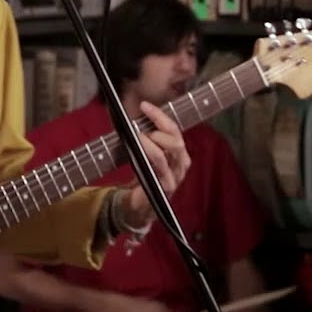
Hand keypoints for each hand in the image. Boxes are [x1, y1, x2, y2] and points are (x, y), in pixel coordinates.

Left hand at [121, 101, 192, 228]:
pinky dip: (151, 154)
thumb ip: (143, 138)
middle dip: (160, 126)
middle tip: (141, 123)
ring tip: (139, 136)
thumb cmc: (142, 176)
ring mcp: (175, 176)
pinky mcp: (167, 187)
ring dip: (154, 140)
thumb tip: (130, 118)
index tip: (144, 105)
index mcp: (177, 153)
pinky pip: (162, 168)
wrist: (139, 205)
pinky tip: (140, 149)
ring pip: (172, 151)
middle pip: (177, 139)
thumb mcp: (144, 154)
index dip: (160, 116)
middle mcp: (180, 164)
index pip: (174, 130)